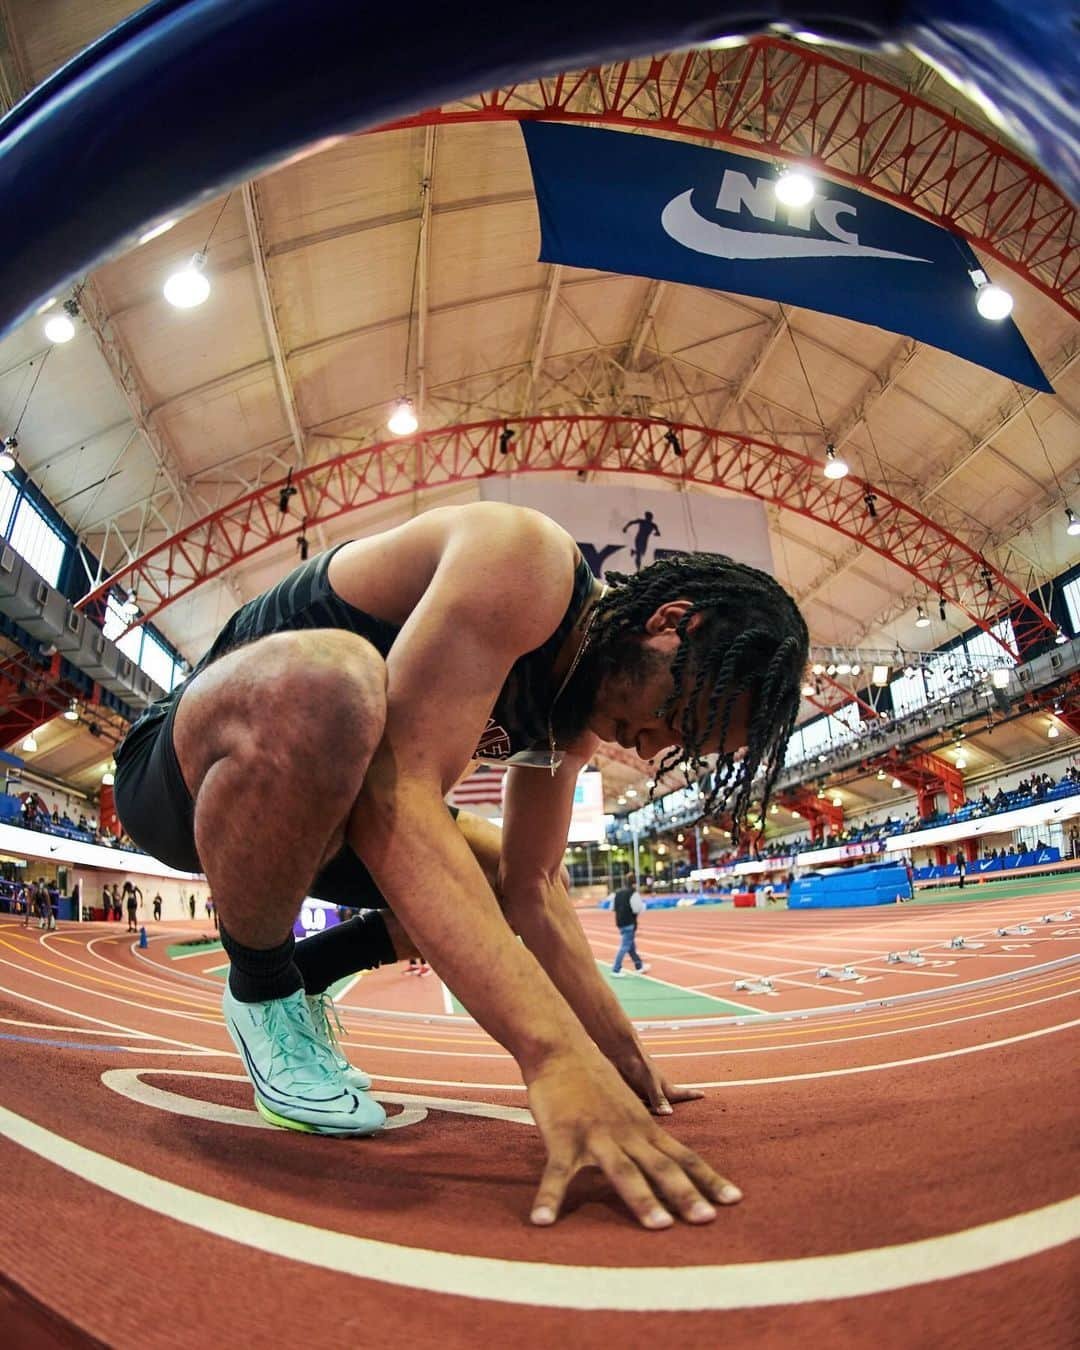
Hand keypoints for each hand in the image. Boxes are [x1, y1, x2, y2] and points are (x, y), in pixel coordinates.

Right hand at [525, 1052, 740, 1228]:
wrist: (561, 1048)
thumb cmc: (593, 1078)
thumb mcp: (627, 1107)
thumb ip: (643, 1133)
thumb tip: (658, 1155)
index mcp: (644, 1128)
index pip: (684, 1156)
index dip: (709, 1179)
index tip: (735, 1200)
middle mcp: (628, 1133)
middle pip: (662, 1167)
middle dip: (687, 1195)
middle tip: (708, 1221)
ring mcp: (597, 1135)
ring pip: (624, 1171)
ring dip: (643, 1200)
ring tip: (659, 1228)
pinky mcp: (563, 1137)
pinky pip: (557, 1173)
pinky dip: (550, 1198)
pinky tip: (542, 1221)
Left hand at [612, 1045, 704, 1116]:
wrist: (622, 1054)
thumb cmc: (639, 1066)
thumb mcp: (650, 1082)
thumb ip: (658, 1098)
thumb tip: (668, 1113)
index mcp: (665, 1087)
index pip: (682, 1093)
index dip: (692, 1094)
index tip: (703, 1094)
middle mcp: (658, 1091)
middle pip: (670, 1101)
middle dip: (679, 1105)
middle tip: (690, 1110)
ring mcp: (646, 1092)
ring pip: (656, 1104)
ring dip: (661, 1110)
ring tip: (669, 1116)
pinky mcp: (635, 1093)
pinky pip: (643, 1104)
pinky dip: (645, 1110)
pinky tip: (641, 1116)